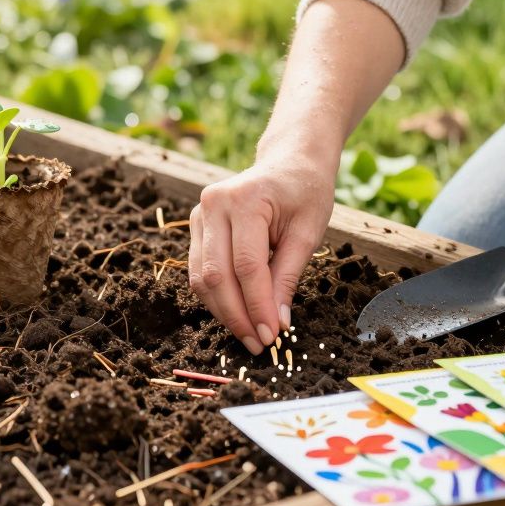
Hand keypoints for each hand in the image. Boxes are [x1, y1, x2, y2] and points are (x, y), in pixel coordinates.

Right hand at [189, 156, 335, 353]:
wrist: (289, 161)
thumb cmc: (305, 192)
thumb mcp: (308, 232)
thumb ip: (288, 277)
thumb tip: (275, 323)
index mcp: (244, 200)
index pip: (246, 266)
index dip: (257, 306)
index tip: (272, 336)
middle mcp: (213, 205)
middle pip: (216, 275)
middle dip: (237, 316)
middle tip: (260, 344)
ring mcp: (199, 215)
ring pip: (201, 278)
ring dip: (224, 312)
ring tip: (249, 334)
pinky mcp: (197, 227)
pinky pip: (199, 271)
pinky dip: (217, 297)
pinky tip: (238, 314)